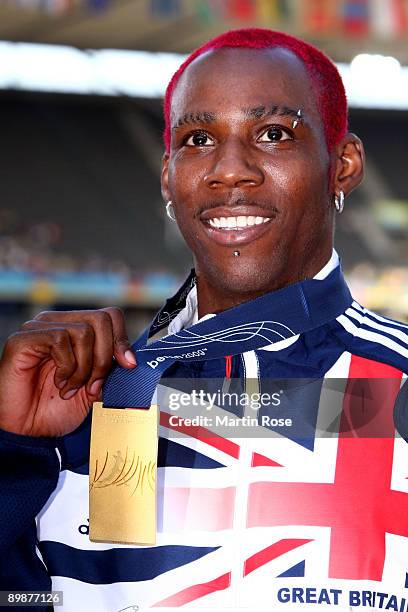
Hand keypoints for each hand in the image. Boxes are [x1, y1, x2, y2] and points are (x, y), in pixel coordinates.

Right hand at [0, 308, 135, 436]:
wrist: (29, 432)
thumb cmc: (56, 409)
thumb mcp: (95, 388)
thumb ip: (112, 369)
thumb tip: (133, 359)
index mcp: (75, 329)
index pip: (110, 316)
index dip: (122, 341)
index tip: (127, 366)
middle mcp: (58, 323)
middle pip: (101, 320)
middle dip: (105, 358)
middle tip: (93, 384)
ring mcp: (39, 328)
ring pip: (83, 332)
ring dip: (84, 368)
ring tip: (71, 387)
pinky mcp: (23, 339)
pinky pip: (59, 340)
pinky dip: (66, 368)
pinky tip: (59, 383)